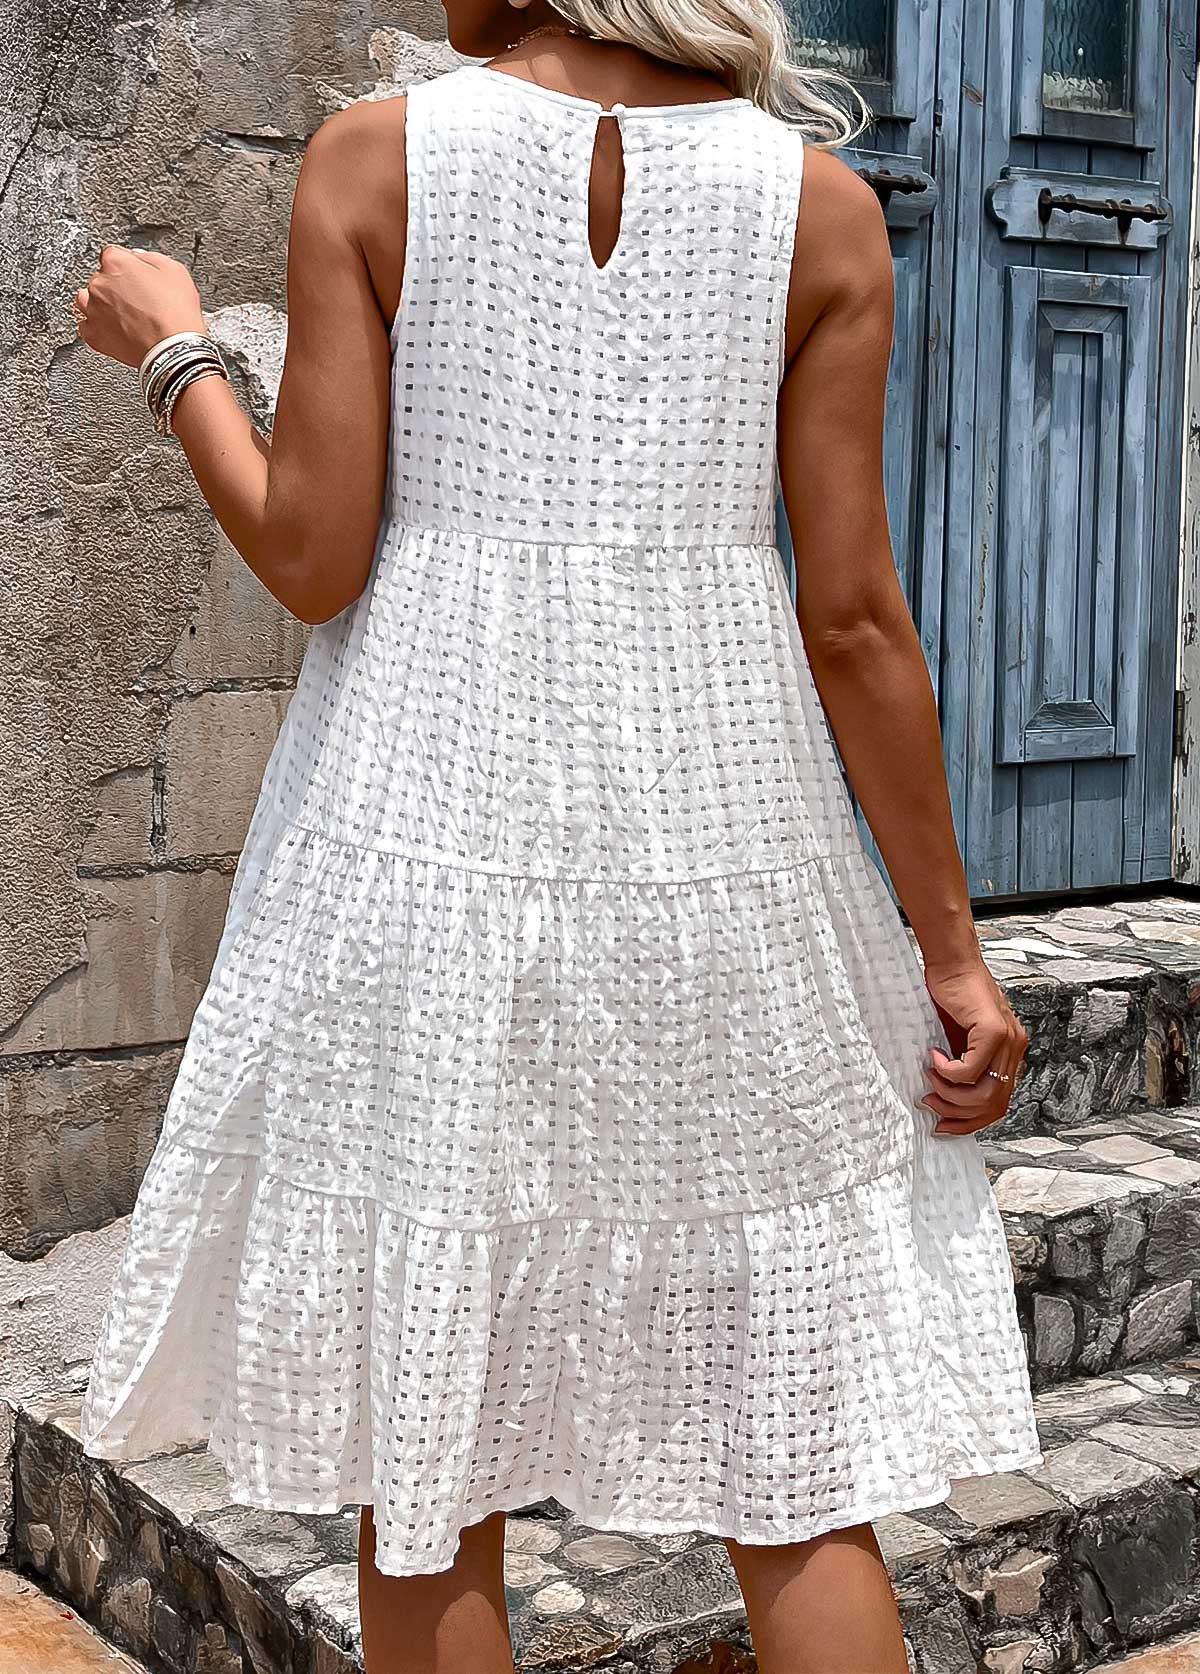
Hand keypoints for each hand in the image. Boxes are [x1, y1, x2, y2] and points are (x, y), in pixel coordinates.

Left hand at [74, 245, 206, 367]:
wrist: (174, 349)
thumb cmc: (176, 313)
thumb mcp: (174, 269)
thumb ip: (149, 257)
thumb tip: (137, 257)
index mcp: (116, 262)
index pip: (112, 254)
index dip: (127, 266)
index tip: (136, 276)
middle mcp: (99, 283)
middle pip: (99, 277)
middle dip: (115, 286)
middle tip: (135, 298)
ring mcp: (93, 310)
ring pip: (86, 299)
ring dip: (100, 303)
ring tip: (119, 313)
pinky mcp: (93, 334)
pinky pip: (86, 326)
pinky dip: (98, 326)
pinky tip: (112, 328)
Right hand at [921, 957, 1028, 1136]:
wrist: (951, 962)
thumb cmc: (950, 996)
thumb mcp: (956, 1040)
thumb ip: (961, 1066)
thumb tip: (944, 1099)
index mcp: (1009, 1055)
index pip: (998, 1105)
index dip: (969, 1122)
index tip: (943, 1124)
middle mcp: (1015, 1049)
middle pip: (994, 1106)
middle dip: (958, 1114)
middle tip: (931, 1102)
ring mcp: (1009, 1041)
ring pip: (984, 1093)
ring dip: (950, 1094)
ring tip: (931, 1077)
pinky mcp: (994, 1031)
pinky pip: (970, 1070)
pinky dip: (947, 1071)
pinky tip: (934, 1056)